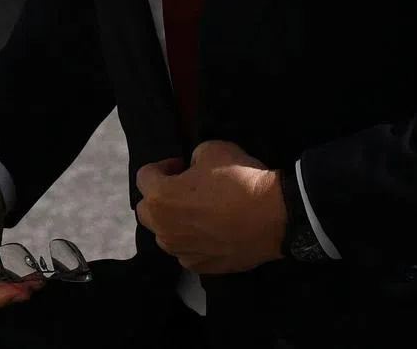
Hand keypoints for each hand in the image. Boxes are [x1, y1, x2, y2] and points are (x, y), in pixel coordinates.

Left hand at [135, 141, 286, 274]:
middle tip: (188, 187)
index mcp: (160, 198)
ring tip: (204, 211)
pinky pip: (188, 250)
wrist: (271, 216)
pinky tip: (217, 230)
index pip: (144, 176)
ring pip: (166, 234)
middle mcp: (162, 229)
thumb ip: (194, 157)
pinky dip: (195, 239)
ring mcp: (180, 252)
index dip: (164, 166)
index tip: (183, 165)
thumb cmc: (238, 179)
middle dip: (161, 196)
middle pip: (146, 210)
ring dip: (176, 220)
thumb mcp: (214, 149)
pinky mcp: (200, 267)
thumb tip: (193, 168)